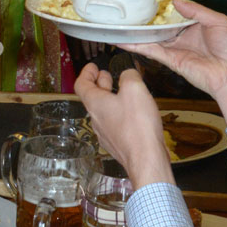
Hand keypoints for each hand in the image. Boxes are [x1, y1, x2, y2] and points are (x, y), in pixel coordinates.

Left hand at [75, 63, 174, 189]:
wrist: (146, 159)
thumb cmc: (138, 126)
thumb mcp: (135, 89)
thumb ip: (129, 76)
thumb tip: (128, 74)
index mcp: (95, 103)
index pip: (81, 84)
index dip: (86, 72)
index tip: (92, 66)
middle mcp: (96, 119)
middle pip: (92, 97)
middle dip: (99, 83)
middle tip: (106, 75)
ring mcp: (105, 133)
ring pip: (103, 111)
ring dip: (109, 97)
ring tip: (121, 91)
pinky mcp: (117, 143)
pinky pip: (113, 123)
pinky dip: (118, 112)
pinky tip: (132, 111)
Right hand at [123, 0, 226, 123]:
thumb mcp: (217, 20)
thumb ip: (196, 10)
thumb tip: (175, 1)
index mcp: (195, 25)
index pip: (175, 13)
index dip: (162, 6)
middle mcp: (183, 36)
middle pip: (160, 25)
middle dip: (146, 19)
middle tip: (128, 9)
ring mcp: (175, 48)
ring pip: (152, 38)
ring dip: (136, 32)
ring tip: (118, 24)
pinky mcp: (170, 60)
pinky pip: (151, 50)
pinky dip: (136, 45)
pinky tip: (122, 40)